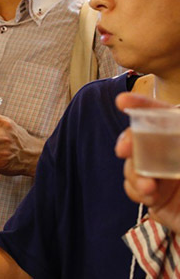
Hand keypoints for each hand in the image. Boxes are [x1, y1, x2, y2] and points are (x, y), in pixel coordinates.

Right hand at [115, 92, 179, 231]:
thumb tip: (176, 115)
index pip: (162, 114)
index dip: (142, 105)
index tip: (123, 101)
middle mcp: (170, 152)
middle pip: (139, 138)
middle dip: (127, 140)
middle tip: (124, 149)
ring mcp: (161, 174)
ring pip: (132, 164)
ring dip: (134, 173)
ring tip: (148, 187)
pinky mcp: (155, 196)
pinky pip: (134, 189)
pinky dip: (137, 191)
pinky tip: (151, 195)